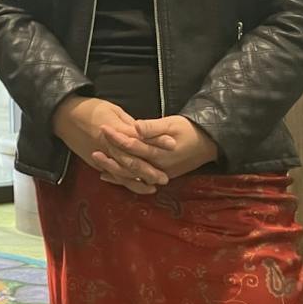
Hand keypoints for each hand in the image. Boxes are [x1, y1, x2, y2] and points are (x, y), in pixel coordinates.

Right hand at [51, 95, 174, 193]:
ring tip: (153, 186)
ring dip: (138, 180)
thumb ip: (128, 123)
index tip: (173, 144)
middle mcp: (108, 145)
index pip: (140, 137)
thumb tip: (143, 132)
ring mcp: (100, 155)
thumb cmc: (89, 108)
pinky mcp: (94, 162)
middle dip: (149, 170)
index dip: (157, 141)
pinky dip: (123, 181)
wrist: (63, 115)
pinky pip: (111, 174)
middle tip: (165, 177)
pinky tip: (134, 185)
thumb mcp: (112, 109)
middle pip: (132, 160)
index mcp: (114, 129)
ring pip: (122, 172)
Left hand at [93, 115, 217, 190]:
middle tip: (95, 144)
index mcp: (159, 153)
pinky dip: (122, 178)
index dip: (117, 137)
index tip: (103, 127)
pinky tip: (108, 175)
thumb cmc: (188, 131)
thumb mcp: (172, 124)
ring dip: (113, 169)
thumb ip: (152, 127)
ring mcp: (158, 174)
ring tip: (96, 160)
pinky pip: (137, 180)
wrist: (207, 144)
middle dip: (111, 154)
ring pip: (131, 176)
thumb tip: (135, 126)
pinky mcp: (159, 176)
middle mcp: (157, 167)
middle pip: (129, 164)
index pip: (133, 145)